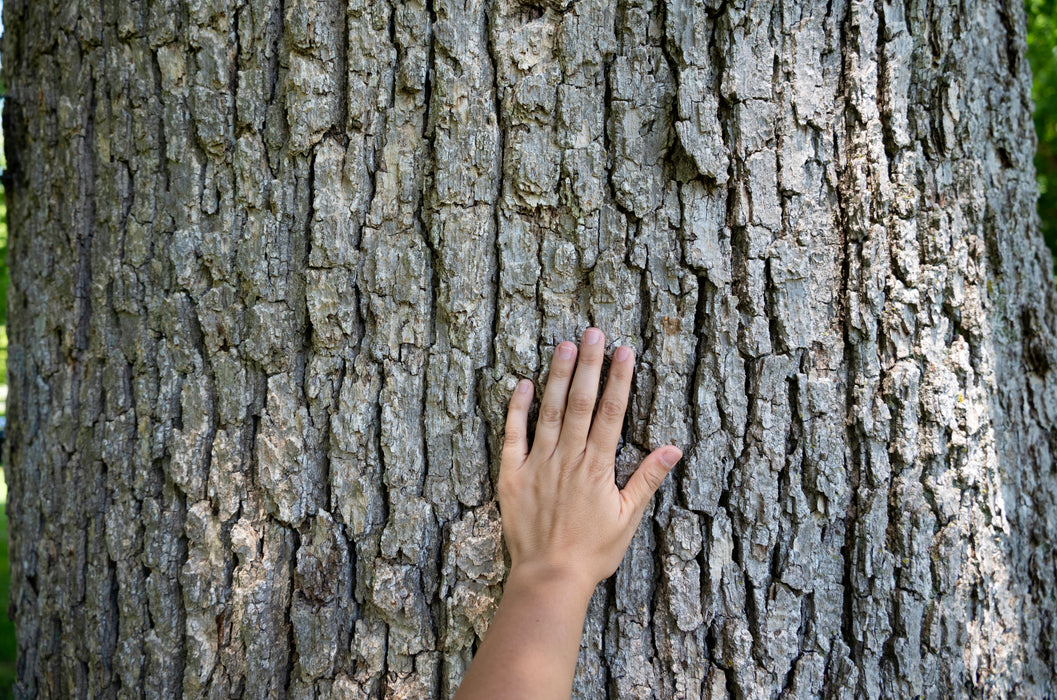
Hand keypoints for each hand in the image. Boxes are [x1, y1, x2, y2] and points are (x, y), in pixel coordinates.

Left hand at [498, 327, 682, 597]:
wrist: (550, 577)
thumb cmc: (592, 552)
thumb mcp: (628, 519)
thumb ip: (647, 480)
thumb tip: (674, 449)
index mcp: (597, 467)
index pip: (611, 413)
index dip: (618, 380)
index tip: (623, 351)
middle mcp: (568, 459)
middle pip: (580, 403)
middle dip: (588, 365)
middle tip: (592, 332)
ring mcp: (538, 464)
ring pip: (549, 411)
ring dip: (557, 377)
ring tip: (563, 345)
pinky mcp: (512, 475)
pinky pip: (514, 435)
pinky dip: (518, 409)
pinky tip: (524, 383)